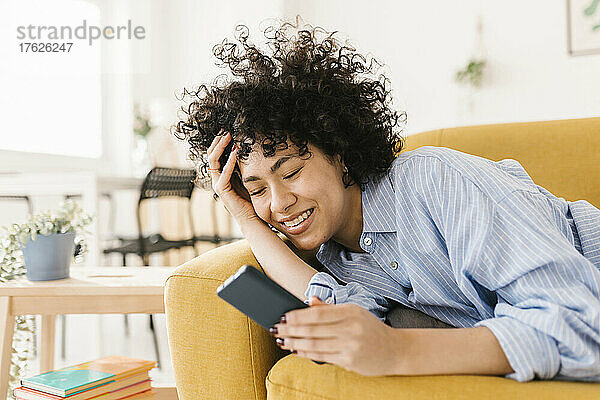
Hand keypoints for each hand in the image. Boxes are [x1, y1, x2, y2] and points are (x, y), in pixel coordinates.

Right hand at [207, 130, 257, 222]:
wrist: (252, 217)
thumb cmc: (252, 198)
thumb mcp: (247, 176)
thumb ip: (244, 165)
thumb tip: (250, 148)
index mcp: (222, 174)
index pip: (216, 154)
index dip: (220, 141)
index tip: (229, 130)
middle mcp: (217, 178)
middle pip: (211, 154)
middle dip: (218, 141)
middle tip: (226, 129)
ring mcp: (218, 184)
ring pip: (213, 161)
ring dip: (221, 147)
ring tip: (229, 136)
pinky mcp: (222, 191)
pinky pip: (223, 173)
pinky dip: (229, 162)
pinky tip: (235, 152)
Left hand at [272, 296, 402, 375]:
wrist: (397, 350)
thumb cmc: (372, 330)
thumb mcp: (355, 313)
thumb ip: (331, 308)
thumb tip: (310, 301)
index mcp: (351, 312)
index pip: (318, 313)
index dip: (298, 315)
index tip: (284, 316)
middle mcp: (350, 328)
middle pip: (313, 328)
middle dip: (290, 329)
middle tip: (276, 329)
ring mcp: (350, 345)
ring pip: (314, 343)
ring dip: (294, 342)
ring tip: (282, 340)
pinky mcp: (349, 361)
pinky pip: (322, 356)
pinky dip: (306, 353)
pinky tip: (296, 350)